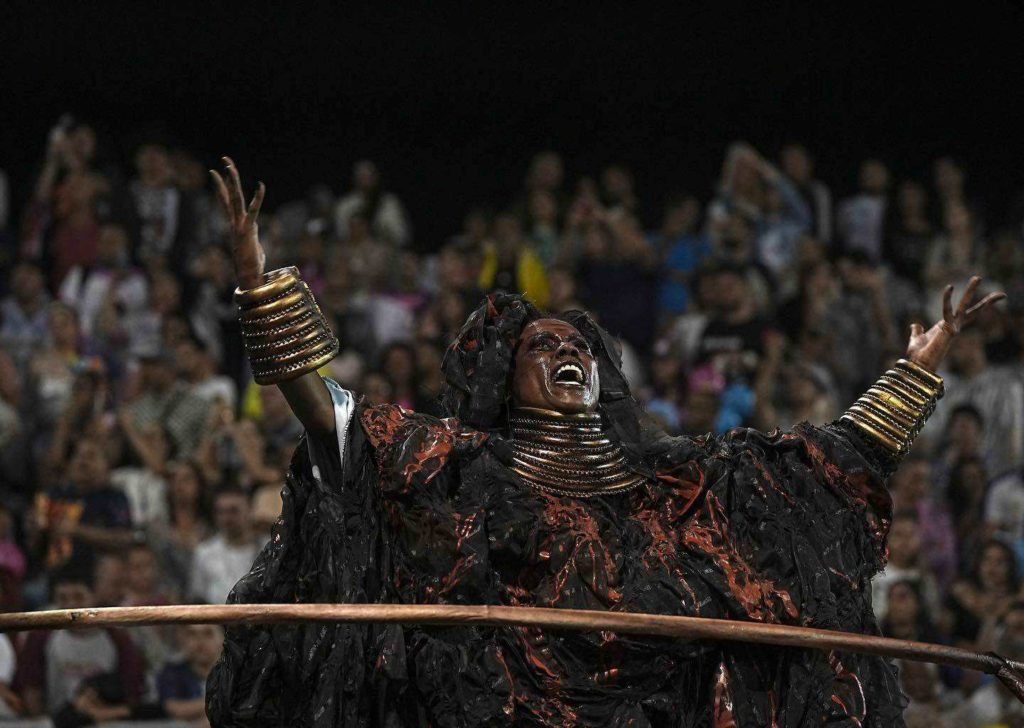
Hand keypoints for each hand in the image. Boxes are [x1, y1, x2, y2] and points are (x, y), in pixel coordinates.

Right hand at [210, 157, 265, 289]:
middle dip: (227, 177)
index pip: (224, 201)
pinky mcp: (248, 229)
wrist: (247, 275)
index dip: (220, 187)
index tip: (215, 173)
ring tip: (229, 165)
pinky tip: (260, 186)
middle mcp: (234, 222)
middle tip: (225, 160)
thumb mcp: (252, 247)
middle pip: (229, 195)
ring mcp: (240, 224)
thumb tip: (253, 244)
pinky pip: (253, 211)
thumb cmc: (250, 264)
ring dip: (233, 181)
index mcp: (234, 224)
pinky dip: (257, 198)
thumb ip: (251, 240)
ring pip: (236, 199)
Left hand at [906, 276, 1005, 371]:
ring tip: (977, 277)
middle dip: (986, 301)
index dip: (979, 307)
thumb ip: (918, 331)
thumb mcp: (917, 338)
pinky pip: (948, 311)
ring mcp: (953, 329)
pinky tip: (950, 287)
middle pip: (973, 311)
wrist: (918, 366)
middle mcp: (954, 327)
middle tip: (1001, 292)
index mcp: (949, 327)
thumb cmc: (918, 356)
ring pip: (966, 307)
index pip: (967, 315)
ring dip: (971, 292)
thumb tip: (915, 325)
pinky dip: (947, 299)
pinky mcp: (948, 330)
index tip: (991, 299)